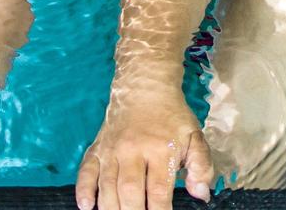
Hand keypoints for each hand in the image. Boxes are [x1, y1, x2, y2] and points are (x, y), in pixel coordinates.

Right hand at [75, 96, 213, 209]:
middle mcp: (133, 150)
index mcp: (160, 149)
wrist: (145, 87)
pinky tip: (87, 206)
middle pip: (129, 191)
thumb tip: (201, 194)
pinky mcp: (98, 148)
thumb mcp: (194, 135)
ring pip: (107, 186)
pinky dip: (84, 190)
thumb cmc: (172, 116)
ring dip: (111, 207)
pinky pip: (86, 171)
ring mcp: (112, 150)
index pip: (159, 190)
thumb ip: (201, 165)